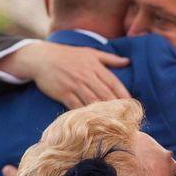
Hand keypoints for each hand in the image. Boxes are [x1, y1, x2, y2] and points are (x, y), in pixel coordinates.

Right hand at [0, 42, 130, 108]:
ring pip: (93, 102)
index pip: (113, 82)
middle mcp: (87, 76)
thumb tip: (128, 61)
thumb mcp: (91, 53)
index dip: (124, 94)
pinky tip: (93, 121)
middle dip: (117, 107)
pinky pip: (77, 106)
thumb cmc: (69, 55)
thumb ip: (110, 58)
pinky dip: (85, 114)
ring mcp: (75, 85)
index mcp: (95, 66)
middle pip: (105, 94)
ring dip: (103, 113)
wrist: (43, 58)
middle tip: (126, 118)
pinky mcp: (63, 93)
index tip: (132, 105)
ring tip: (114, 123)